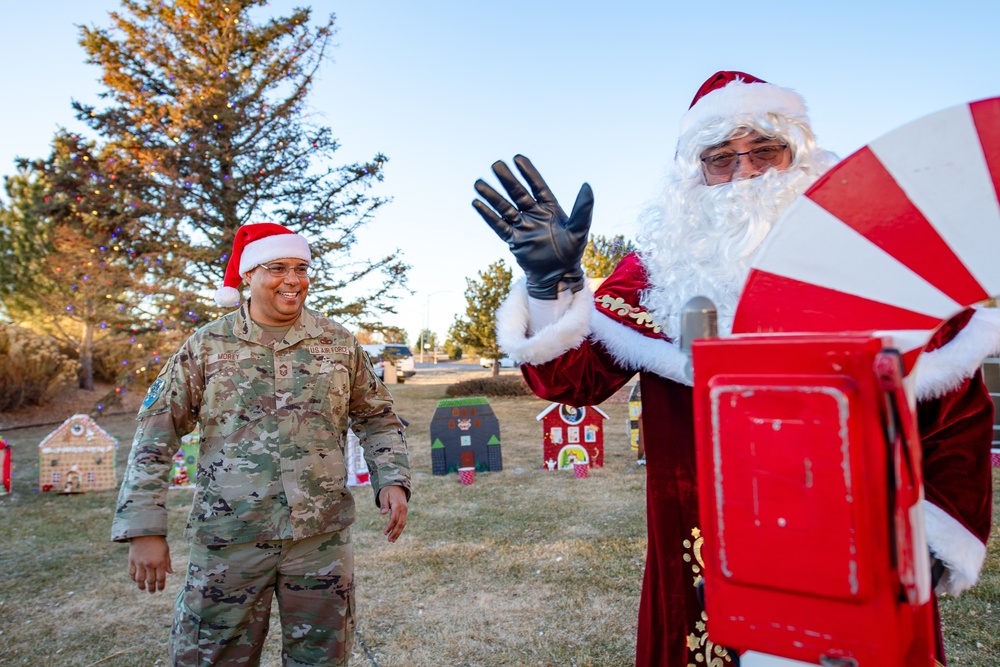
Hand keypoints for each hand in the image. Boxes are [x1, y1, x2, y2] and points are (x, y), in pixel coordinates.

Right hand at [128, 535, 172, 593]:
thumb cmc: (158, 542)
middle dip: (151, 588)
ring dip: (141, 586)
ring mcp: (139, 563)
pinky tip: (136, 581)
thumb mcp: (166, 551)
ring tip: (143, 588)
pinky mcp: (132, 561)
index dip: (161, 586)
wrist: (145, 532)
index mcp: (160, 562)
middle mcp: (149, 564)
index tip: (160, 589)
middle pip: (150, 581)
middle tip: (152, 591)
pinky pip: (132, 573)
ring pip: (139, 580)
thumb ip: (167, 563)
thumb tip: (170, 573)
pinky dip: (134, 579)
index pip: (161, 579)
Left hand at [379, 485, 408, 542]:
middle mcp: (403, 509)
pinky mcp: (404, 511)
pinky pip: (403, 521)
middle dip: (395, 532)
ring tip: (392, 540)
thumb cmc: (388, 490)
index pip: (394, 518)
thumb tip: (383, 513)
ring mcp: (405, 510)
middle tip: (389, 540)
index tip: (385, 533)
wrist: (396, 485)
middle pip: (400, 523)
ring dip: (398, 532)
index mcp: (398, 505)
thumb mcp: (384, 495)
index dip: (389, 526)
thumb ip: (384, 504)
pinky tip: (395, 534)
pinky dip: (399, 528)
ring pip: (403, 524)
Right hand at [473, 155, 593, 298]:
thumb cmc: (572, 252)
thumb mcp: (580, 230)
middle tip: (496, 164)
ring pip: (505, 207)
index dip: (528, 173)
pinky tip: (477, 203)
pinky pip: (499, 226)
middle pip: (518, 193)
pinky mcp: (514, 240)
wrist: (559, 276)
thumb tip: (587, 185)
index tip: (518, 158)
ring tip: (478, 183)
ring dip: (492, 196)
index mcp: (550, 207)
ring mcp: (522, 226)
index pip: (537, 186)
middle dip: (507, 179)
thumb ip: (583, 209)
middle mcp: (534, 213)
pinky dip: (488, 215)